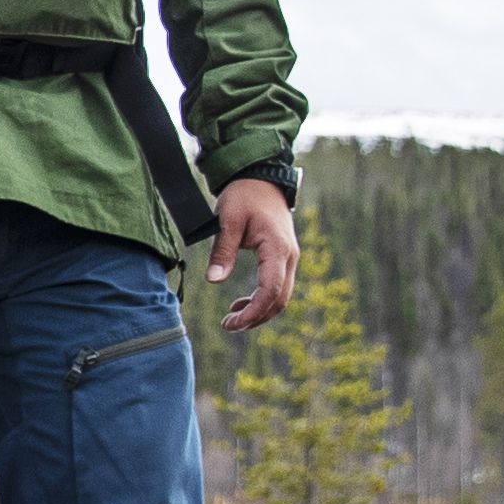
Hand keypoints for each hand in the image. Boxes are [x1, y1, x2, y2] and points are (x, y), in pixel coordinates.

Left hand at [209, 180, 299, 332]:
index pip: (271, 290)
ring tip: (232, 319)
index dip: (253, 312)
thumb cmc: (244, 196)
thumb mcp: (228, 220)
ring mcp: (289, 258)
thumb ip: (223, 250)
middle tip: (228, 325)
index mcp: (277, 249)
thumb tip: (214, 280)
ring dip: (259, 311)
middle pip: (279, 300)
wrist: (261, 179)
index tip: (232, 322)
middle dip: (256, 317)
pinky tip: (241, 304)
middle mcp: (289, 257)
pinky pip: (278, 286)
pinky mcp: (283, 258)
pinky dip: (262, 300)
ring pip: (281, 296)